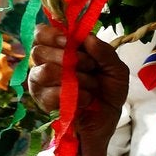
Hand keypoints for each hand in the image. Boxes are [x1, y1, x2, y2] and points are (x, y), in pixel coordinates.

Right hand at [27, 24, 128, 146]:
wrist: (107, 121)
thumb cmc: (108, 92)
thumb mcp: (116, 71)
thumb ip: (105, 52)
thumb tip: (88, 38)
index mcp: (62, 50)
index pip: (40, 33)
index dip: (52, 34)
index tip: (70, 42)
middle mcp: (46, 63)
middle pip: (39, 50)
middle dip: (70, 58)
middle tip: (90, 67)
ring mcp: (41, 83)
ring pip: (44, 70)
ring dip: (74, 77)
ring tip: (90, 86)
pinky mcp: (42, 101)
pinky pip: (49, 93)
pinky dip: (74, 95)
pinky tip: (85, 99)